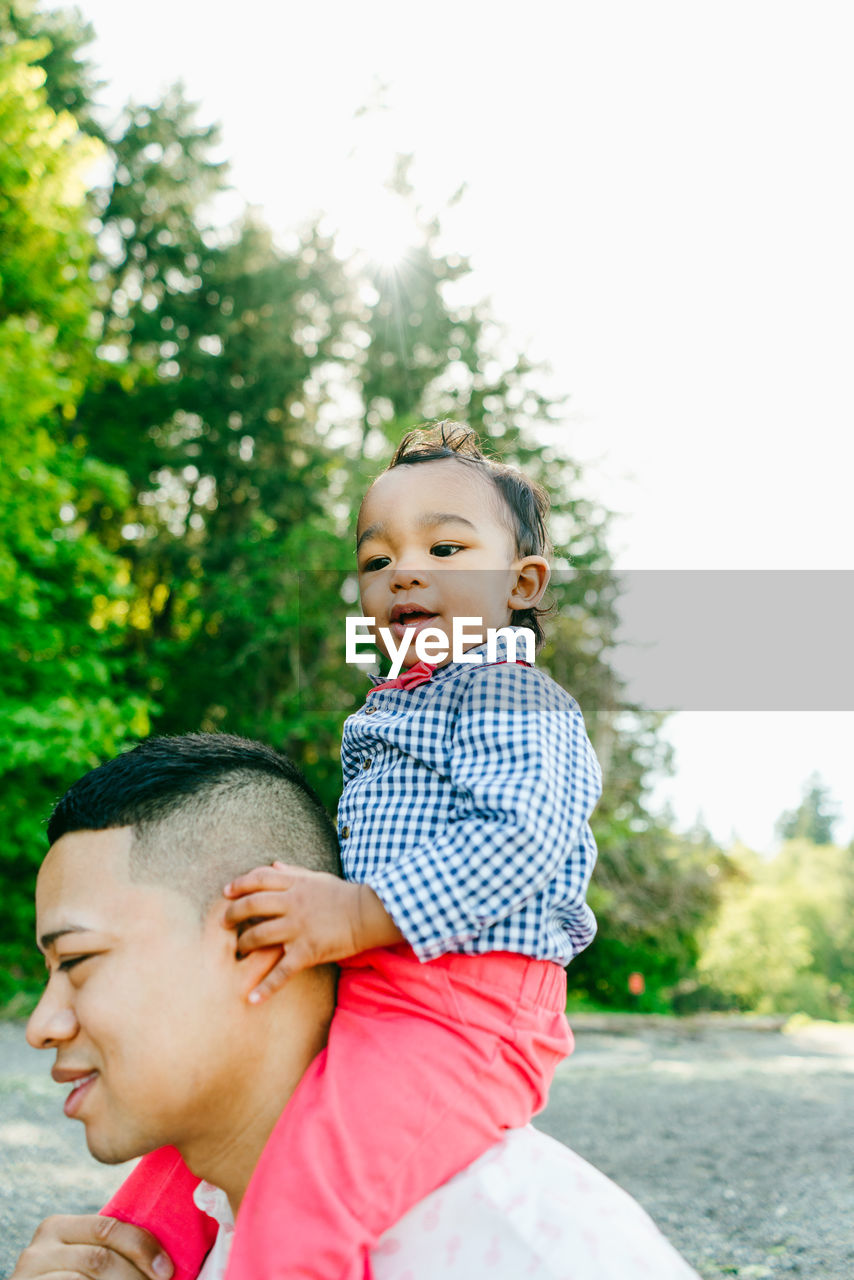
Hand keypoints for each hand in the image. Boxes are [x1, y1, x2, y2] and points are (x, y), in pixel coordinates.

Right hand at [10, 1214, 171, 1278]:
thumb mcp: (86, 1260)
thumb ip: (112, 1252)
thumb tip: (162, 1261)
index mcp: (57, 1228)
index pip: (108, 1228)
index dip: (142, 1247)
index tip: (167, 1270)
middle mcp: (38, 1249)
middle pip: (100, 1258)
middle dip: (135, 1276)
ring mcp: (27, 1276)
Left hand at [223, 863, 401, 1001]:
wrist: (369, 914)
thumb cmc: (344, 895)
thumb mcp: (318, 878)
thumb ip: (293, 872)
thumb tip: (273, 864)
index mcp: (295, 884)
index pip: (259, 879)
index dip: (239, 884)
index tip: (226, 892)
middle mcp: (292, 904)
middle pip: (251, 906)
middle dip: (232, 914)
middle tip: (223, 924)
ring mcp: (298, 928)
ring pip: (259, 936)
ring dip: (244, 945)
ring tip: (239, 951)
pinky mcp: (307, 951)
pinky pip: (281, 971)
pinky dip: (265, 987)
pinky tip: (252, 999)